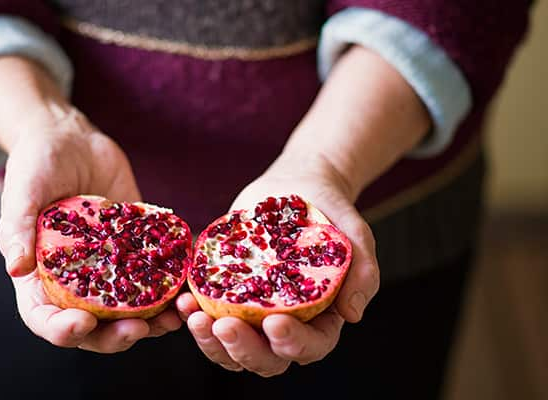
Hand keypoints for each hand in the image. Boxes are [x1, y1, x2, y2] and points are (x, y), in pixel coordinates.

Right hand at [0, 57, 181, 350]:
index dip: (63, 331)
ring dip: (151, 321)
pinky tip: (187, 287)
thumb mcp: (22, 193)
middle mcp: (76, 282)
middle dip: (115, 335)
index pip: (46, 318)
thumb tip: (16, 269)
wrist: (71, 139)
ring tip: (172, 320)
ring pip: (129, 310)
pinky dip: (170, 287)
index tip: (83, 324)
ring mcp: (108, 269)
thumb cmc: (35, 165)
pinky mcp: (134, 250)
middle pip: (94, 327)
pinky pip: (153, 277)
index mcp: (40, 277)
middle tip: (137, 330)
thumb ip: (18, 228)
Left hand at [177, 155, 379, 375]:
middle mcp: (284, 325)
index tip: (274, 321)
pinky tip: (183, 298)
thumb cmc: (331, 215)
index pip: (309, 346)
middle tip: (224, 325)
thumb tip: (352, 315)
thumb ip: (363, 273)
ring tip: (194, 316)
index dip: (292, 342)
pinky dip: (192, 313)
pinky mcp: (225, 295)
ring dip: (209, 340)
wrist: (298, 188)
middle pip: (264, 359)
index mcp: (320, 320)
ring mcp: (251, 314)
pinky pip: (207, 316)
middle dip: (242, 348)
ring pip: (229, 348)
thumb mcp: (356, 237)